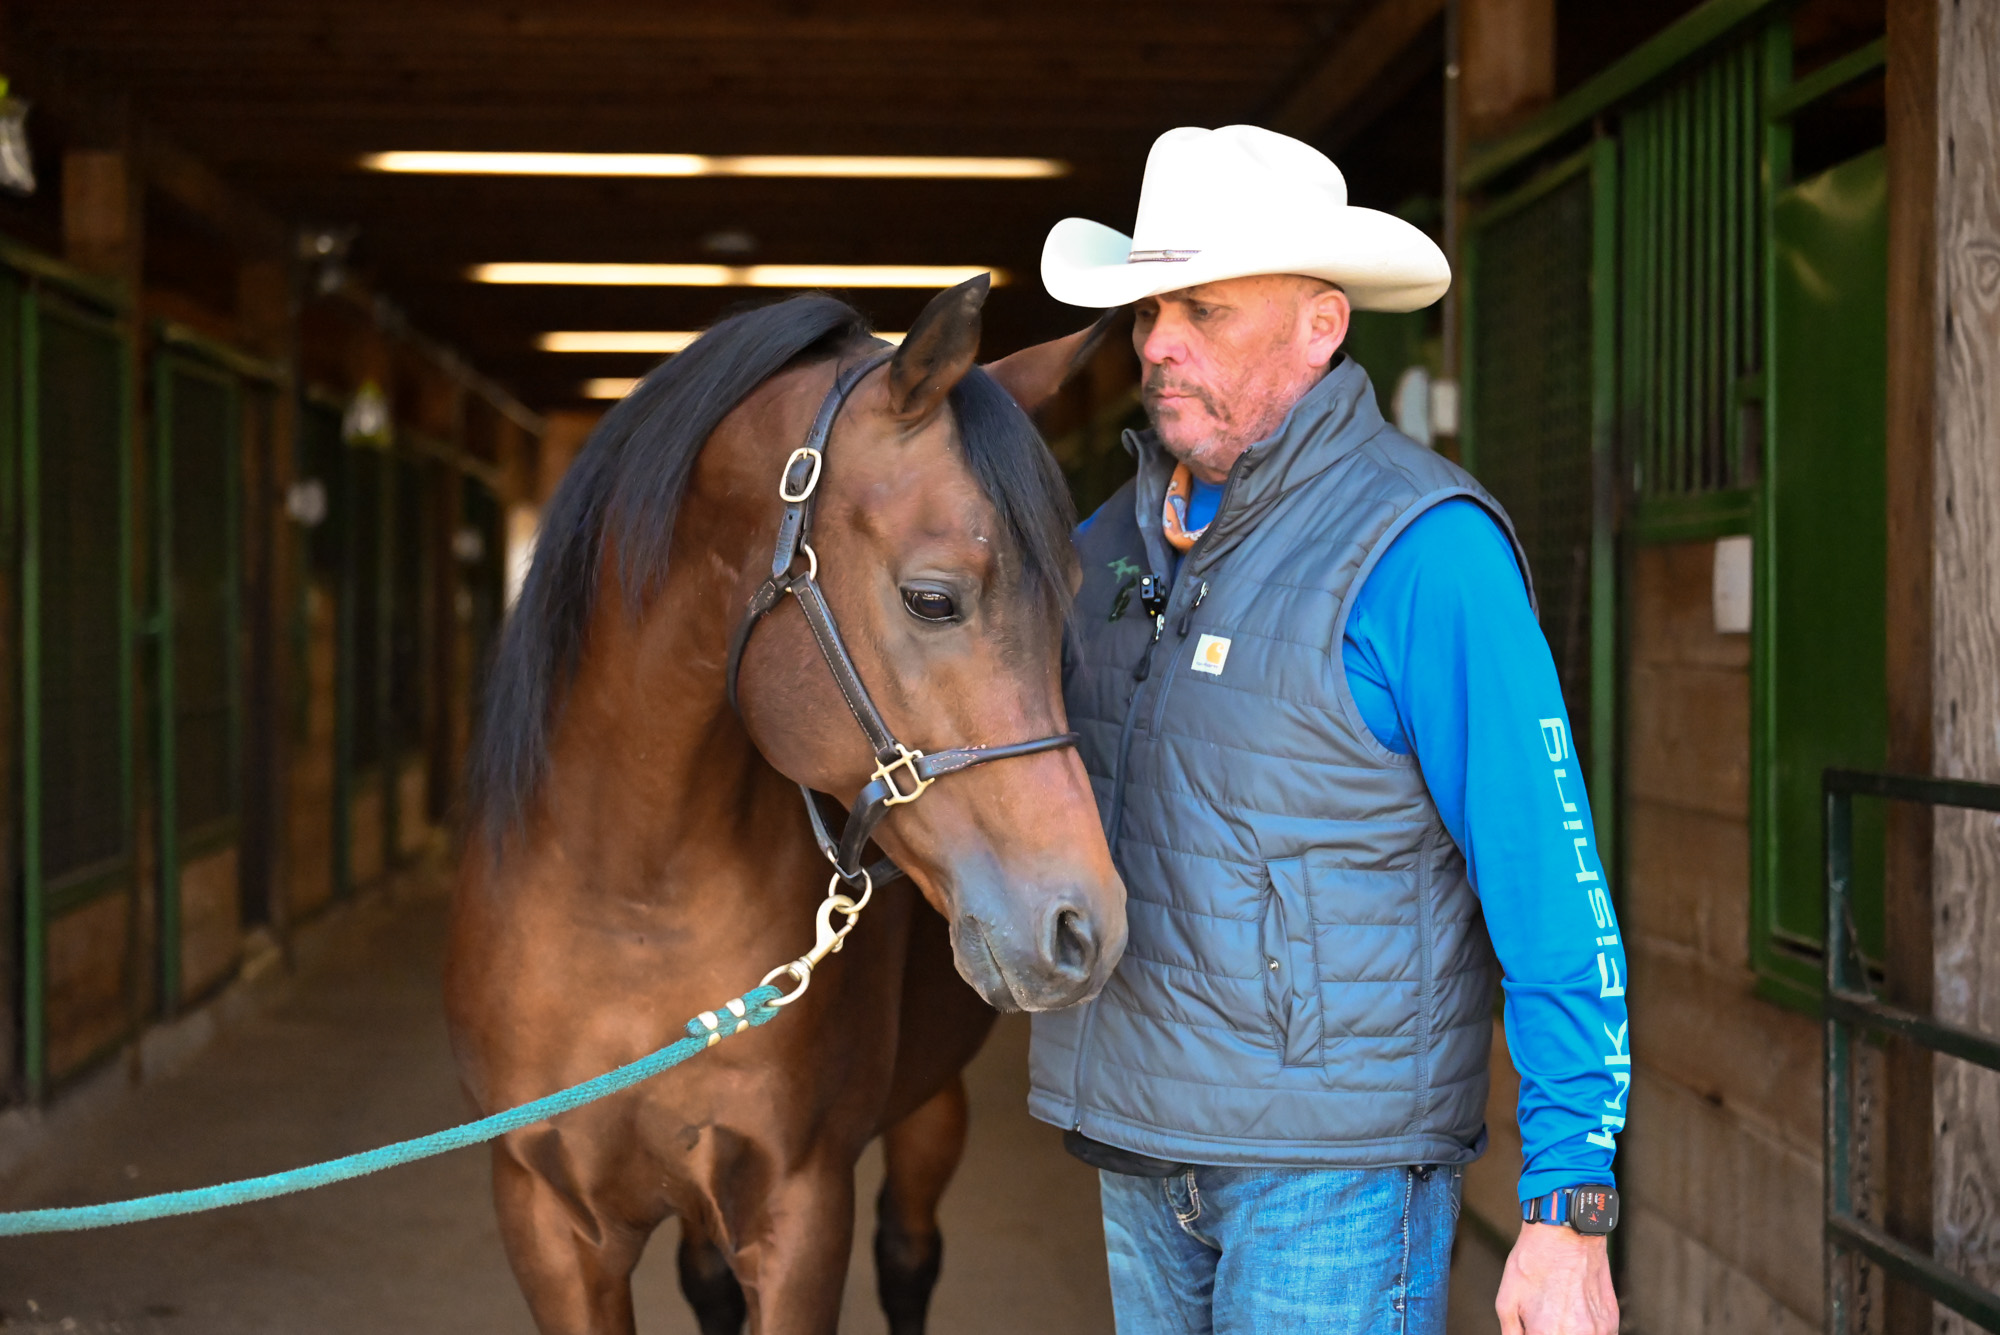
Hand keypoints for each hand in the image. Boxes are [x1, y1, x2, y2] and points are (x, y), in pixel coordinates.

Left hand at [1496, 1223, 1617, 1334]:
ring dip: (1567, 1332)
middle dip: (1549, 1332)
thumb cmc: (1534, 1262)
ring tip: (1557, 1314)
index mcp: (1547, 1334)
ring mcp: (1599, 1331)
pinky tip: (1573, 1313)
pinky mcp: (1611, 1322)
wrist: (1566, 1233)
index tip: (1531, 1328)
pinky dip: (1584, 1331)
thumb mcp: (1506, 1300)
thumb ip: (1511, 1333)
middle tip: (1543, 1318)